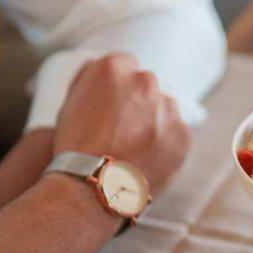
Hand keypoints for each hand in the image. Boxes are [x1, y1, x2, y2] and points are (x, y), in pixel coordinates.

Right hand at [53, 53, 188, 195]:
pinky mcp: (183, 132)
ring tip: (134, 148)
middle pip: (146, 85)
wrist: (96, 187)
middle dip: (137, 102)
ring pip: (164, 108)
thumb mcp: (69, 103)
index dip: (117, 87)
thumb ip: (88, 78)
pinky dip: (166, 143)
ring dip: (154, 121)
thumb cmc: (76, 147)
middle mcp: (145, 81)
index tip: (113, 105)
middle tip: (122, 129)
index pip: (124, 65)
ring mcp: (167, 106)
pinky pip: (176, 132)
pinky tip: (147, 158)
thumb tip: (99, 66)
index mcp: (113, 68)